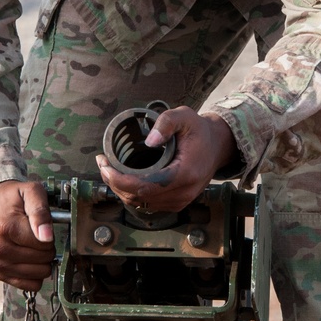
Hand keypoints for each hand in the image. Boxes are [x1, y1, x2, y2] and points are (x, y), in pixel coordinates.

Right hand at [0, 179, 55, 288]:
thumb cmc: (13, 198)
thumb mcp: (31, 192)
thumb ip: (41, 212)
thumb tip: (47, 237)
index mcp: (6, 228)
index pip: (45, 244)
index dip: (49, 235)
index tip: (40, 226)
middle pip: (43, 260)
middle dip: (46, 248)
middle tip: (36, 235)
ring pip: (39, 274)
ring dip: (42, 262)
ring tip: (32, 246)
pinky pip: (30, 285)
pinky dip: (35, 274)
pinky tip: (29, 259)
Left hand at [96, 108, 239, 213]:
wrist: (218, 146)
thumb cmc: (199, 130)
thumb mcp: (185, 116)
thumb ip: (166, 123)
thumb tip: (149, 141)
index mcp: (185, 173)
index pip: (145, 185)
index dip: (119, 179)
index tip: (105, 165)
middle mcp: (183, 193)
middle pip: (139, 197)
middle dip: (115, 183)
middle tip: (102, 165)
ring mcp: (181, 201)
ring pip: (141, 203)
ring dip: (121, 189)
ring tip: (109, 170)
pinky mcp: (177, 203)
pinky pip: (148, 204)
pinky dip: (132, 194)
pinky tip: (123, 180)